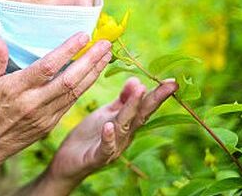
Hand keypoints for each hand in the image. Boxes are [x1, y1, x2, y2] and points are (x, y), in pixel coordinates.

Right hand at [0, 32, 111, 195]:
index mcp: (16, 89)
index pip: (47, 67)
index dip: (67, 51)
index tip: (83, 35)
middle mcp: (34, 103)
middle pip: (69, 80)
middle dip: (90, 61)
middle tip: (105, 43)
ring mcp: (44, 116)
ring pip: (75, 93)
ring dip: (93, 73)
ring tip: (106, 55)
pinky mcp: (49, 125)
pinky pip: (71, 103)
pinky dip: (85, 87)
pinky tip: (93, 74)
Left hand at [44, 77, 177, 188]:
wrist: (68, 161)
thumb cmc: (89, 136)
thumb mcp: (106, 114)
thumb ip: (122, 100)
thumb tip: (138, 80)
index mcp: (127, 123)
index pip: (145, 106)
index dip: (158, 94)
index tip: (173, 81)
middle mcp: (125, 136)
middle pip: (141, 115)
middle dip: (155, 99)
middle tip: (170, 85)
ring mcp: (113, 147)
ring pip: (125, 127)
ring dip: (132, 109)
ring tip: (140, 91)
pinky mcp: (97, 157)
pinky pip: (105, 148)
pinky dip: (108, 137)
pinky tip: (109, 126)